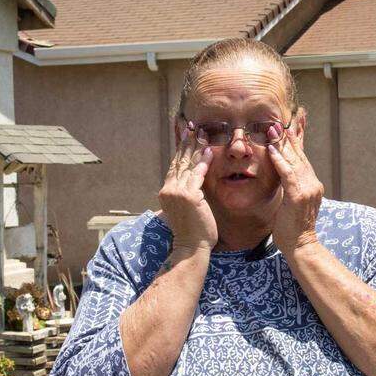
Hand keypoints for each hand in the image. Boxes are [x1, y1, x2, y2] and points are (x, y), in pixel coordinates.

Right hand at [158, 126, 217, 252]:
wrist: (191, 247)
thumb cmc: (193, 232)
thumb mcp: (186, 209)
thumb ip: (186, 195)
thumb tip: (193, 185)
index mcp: (166, 192)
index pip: (174, 167)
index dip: (180, 151)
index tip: (185, 137)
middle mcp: (169, 189)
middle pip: (179, 161)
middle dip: (186, 143)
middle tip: (192, 127)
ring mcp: (178, 192)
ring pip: (187, 164)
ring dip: (195, 147)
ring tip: (201, 133)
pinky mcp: (190, 196)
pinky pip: (198, 174)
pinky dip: (203, 162)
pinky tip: (209, 151)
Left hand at [266, 124, 322, 256]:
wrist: (301, 245)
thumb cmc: (293, 227)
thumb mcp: (292, 202)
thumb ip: (291, 187)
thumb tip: (284, 176)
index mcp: (312, 183)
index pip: (303, 157)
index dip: (299, 139)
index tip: (294, 122)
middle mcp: (312, 183)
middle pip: (300, 154)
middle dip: (292, 135)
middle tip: (285, 118)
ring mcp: (307, 189)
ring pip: (295, 161)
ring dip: (283, 144)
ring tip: (274, 128)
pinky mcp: (298, 196)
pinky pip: (288, 174)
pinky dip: (280, 161)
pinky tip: (272, 150)